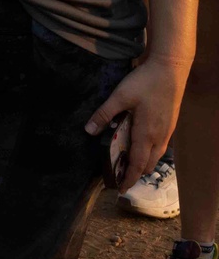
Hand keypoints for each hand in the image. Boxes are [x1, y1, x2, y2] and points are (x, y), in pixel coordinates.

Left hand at [84, 56, 189, 192]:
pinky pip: (160, 146)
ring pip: (156, 155)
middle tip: (121, 175)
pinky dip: (150, 152)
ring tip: (129, 162)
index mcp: (146, 134)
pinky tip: (141, 143)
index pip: (138, 165)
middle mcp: (159, 137)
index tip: (120, 189)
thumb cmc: (145, 82)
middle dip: (136, 173)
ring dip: (144, 162)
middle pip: (148, 164)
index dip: (129, 178)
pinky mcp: (170, 123)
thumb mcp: (120, 96)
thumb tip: (89, 131)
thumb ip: (104, 114)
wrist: (171, 69)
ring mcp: (167, 131)